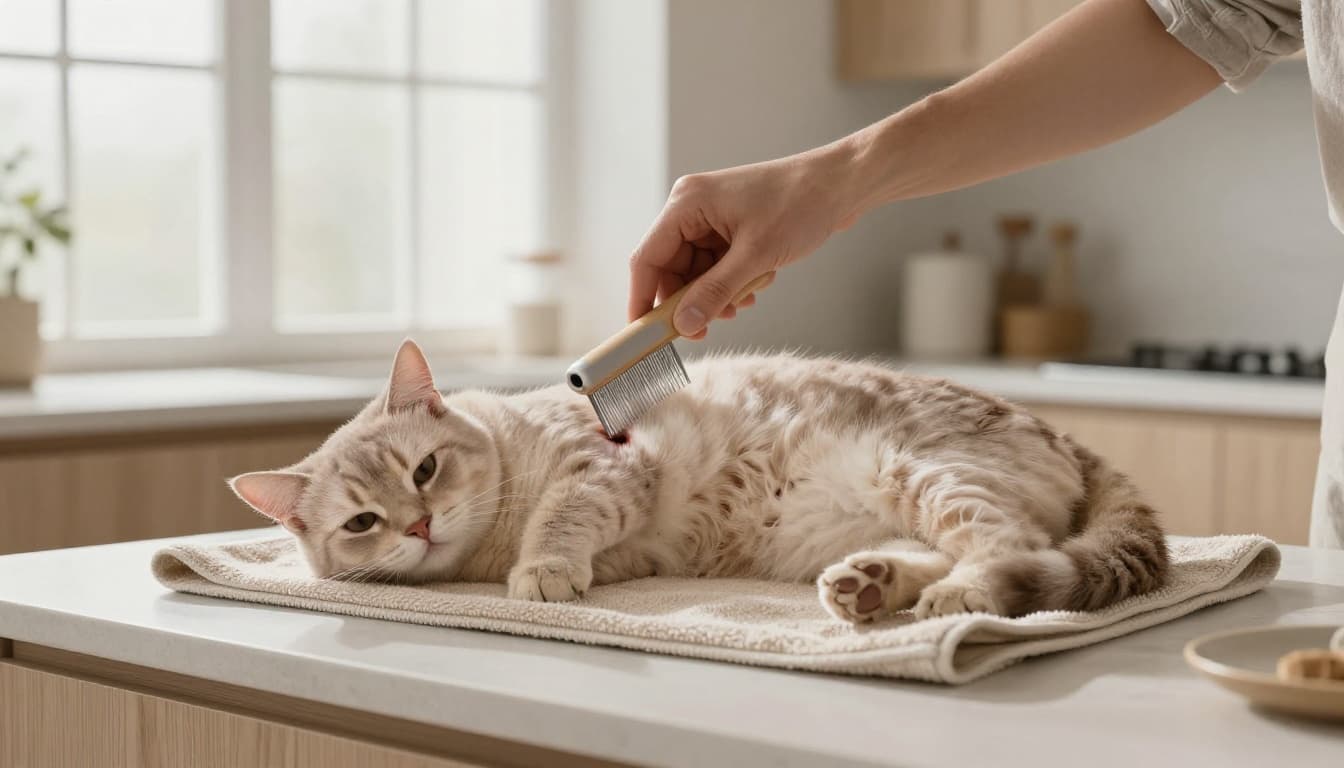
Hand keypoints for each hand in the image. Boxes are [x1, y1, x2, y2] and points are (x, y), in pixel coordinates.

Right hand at [627, 144, 860, 337]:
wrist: (842, 185)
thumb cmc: (800, 204)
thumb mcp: (756, 256)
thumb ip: (716, 292)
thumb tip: (683, 325)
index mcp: (687, 203)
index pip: (648, 258)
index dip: (643, 299)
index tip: (643, 335)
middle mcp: (692, 208)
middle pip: (671, 269)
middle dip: (689, 301)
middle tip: (705, 330)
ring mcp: (712, 218)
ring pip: (695, 273)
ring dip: (715, 295)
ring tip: (743, 302)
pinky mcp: (730, 228)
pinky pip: (716, 267)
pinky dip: (731, 284)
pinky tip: (754, 289)